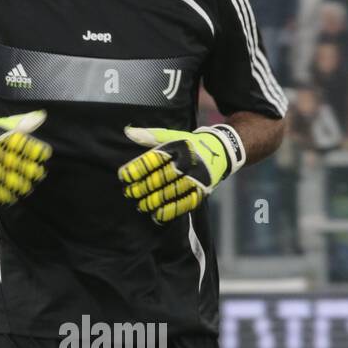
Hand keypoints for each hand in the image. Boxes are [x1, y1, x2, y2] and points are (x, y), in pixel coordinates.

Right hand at [0, 110, 51, 203]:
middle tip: (38, 174)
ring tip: (26, 187)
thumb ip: (20, 122)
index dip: (29, 147)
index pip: (13, 139)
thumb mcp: (0, 124)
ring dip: (11, 181)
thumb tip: (42, 116)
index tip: (44, 154)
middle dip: (22, 166)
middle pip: (5, 157)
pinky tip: (9, 197)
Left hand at [118, 123, 244, 223]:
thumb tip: (128, 132)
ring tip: (141, 205)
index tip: (124, 176)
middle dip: (143, 186)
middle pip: (161, 177)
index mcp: (178, 147)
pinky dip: (171, 210)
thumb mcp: (174, 135)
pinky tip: (158, 215)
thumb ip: (151, 135)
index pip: (154, 159)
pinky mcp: (202, 190)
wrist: (223, 150)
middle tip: (129, 193)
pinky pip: (185, 202)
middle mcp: (187, 162)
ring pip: (171, 191)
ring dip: (154, 200)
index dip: (137, 168)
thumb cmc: (191, 143)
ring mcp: (195, 177)